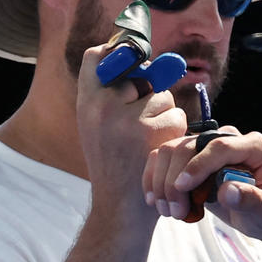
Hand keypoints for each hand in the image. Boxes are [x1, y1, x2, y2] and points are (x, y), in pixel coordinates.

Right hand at [75, 46, 188, 223]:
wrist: (118, 208)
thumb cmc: (113, 165)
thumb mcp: (96, 127)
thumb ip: (110, 96)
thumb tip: (143, 60)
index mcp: (85, 103)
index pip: (97, 55)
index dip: (119, 53)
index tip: (132, 60)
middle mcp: (102, 106)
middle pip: (141, 74)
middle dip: (149, 93)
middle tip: (139, 123)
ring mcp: (127, 118)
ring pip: (163, 97)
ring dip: (164, 116)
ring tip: (148, 141)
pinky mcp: (152, 132)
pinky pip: (176, 115)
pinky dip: (175, 132)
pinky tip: (160, 149)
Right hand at [147, 127, 261, 235]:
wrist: (254, 212)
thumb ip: (251, 200)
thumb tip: (228, 191)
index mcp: (252, 146)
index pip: (220, 146)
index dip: (199, 164)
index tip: (182, 187)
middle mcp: (226, 138)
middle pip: (189, 146)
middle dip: (175, 179)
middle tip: (175, 212)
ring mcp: (205, 145)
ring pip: (170, 150)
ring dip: (161, 182)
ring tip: (168, 211)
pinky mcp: (188, 156)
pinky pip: (162, 158)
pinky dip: (154, 179)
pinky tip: (155, 201)